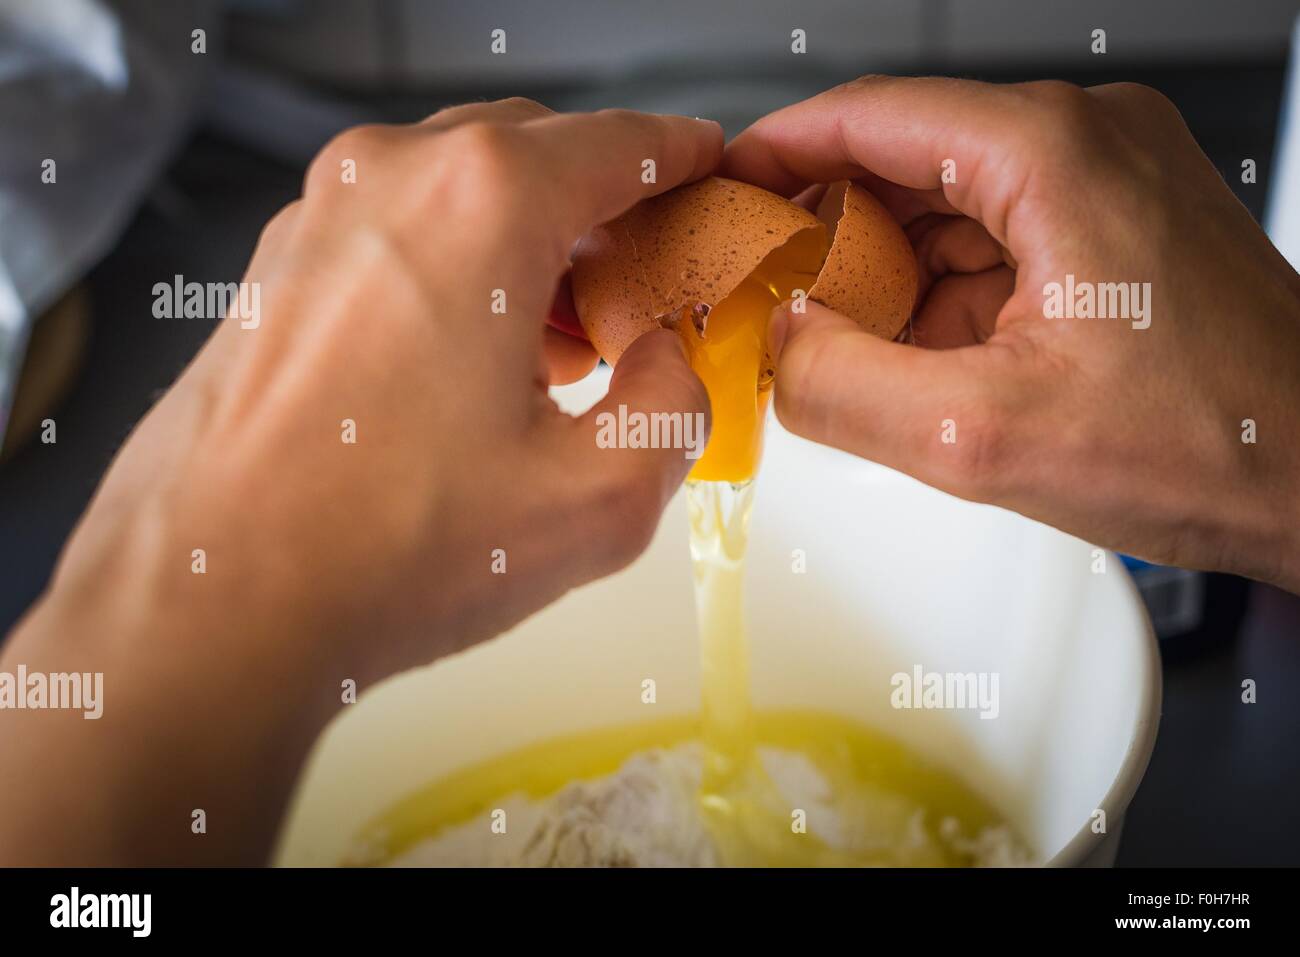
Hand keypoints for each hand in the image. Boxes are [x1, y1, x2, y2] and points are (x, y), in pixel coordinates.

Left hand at [0, 99, 717, 862]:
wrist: (209, 601)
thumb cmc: (383, 548)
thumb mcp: (600, 497)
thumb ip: (676, 402)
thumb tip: (669, 360)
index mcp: (483, 204)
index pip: (621, 141)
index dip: (683, 161)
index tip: (708, 182)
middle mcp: (392, 180)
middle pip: (540, 152)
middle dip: (605, 212)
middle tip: (644, 294)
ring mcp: (320, 217)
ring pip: (463, 191)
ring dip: (528, 246)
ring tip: (559, 348)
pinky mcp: (277, 266)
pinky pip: (398, 232)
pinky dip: (455, 268)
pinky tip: (471, 362)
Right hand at [722, 76, 1299, 590]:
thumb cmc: (1216, 444)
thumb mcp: (984, 437)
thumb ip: (845, 389)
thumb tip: (776, 349)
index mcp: (1052, 155)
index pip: (871, 115)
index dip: (778, 152)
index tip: (723, 190)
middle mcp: (1084, 145)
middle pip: (905, 159)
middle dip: (825, 230)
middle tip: (763, 293)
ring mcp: (1106, 184)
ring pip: (947, 206)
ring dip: (883, 273)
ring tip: (836, 345)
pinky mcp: (1115, 231)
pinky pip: (994, 243)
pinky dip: (939, 294)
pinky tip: (914, 357)